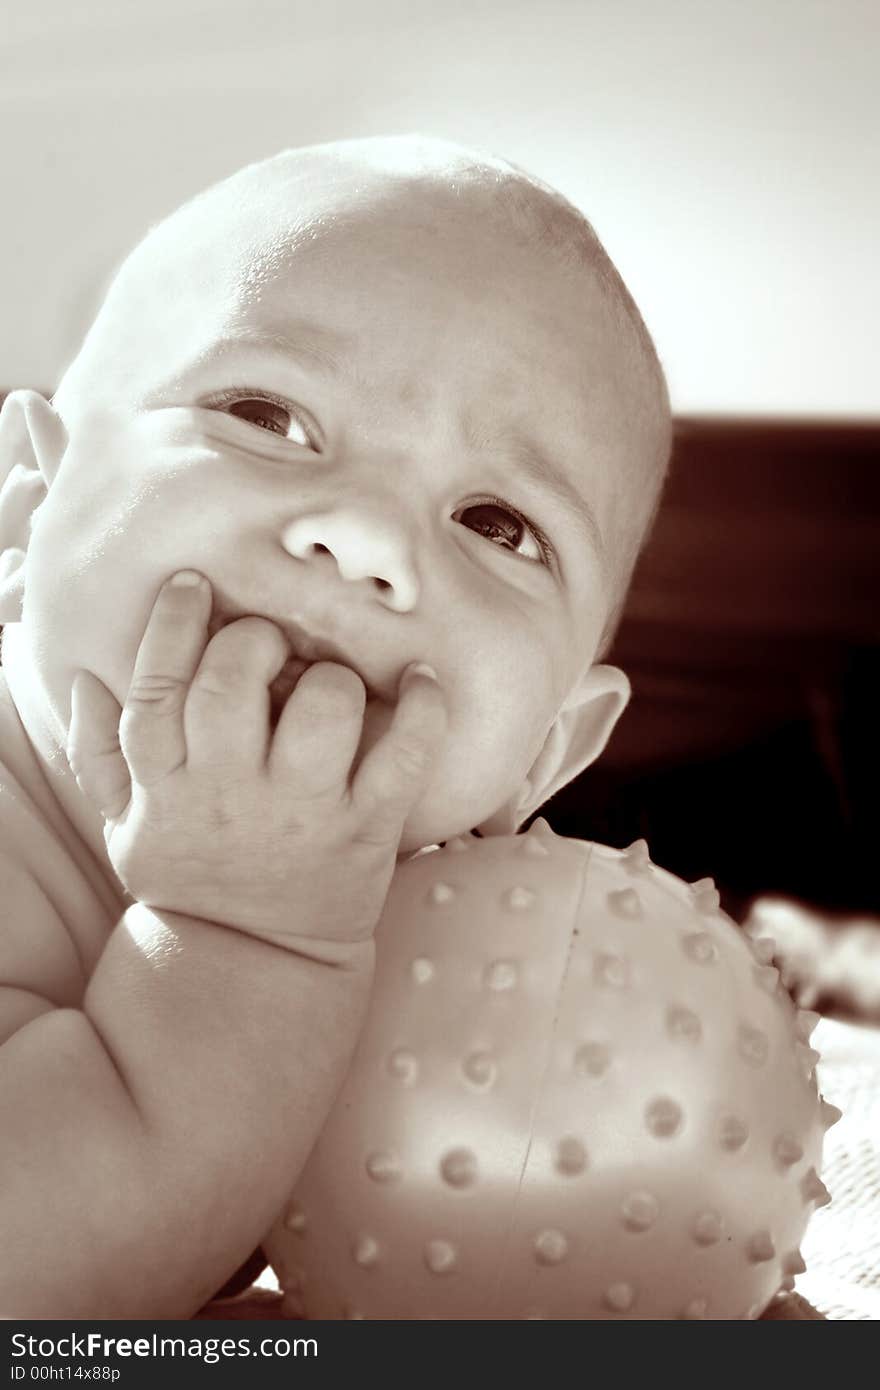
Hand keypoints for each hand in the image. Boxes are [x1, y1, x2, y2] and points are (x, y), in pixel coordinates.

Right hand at [66, 572, 446, 951]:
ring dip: (331, 679)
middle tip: (269, 647)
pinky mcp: (366, 829)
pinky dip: (423, 711)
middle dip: (254, 640)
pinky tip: (422, 683)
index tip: (193, 586)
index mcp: (166, 783)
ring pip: (322, 706)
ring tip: (329, 687)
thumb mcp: (125, 827)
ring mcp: (303, 810)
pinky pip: (404, 755)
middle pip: (235, 679)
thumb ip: (101, 756)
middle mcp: (231, 790)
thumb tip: (86, 681)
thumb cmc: (190, 880)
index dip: (174, 623)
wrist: (252, 963)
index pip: (158, 685)